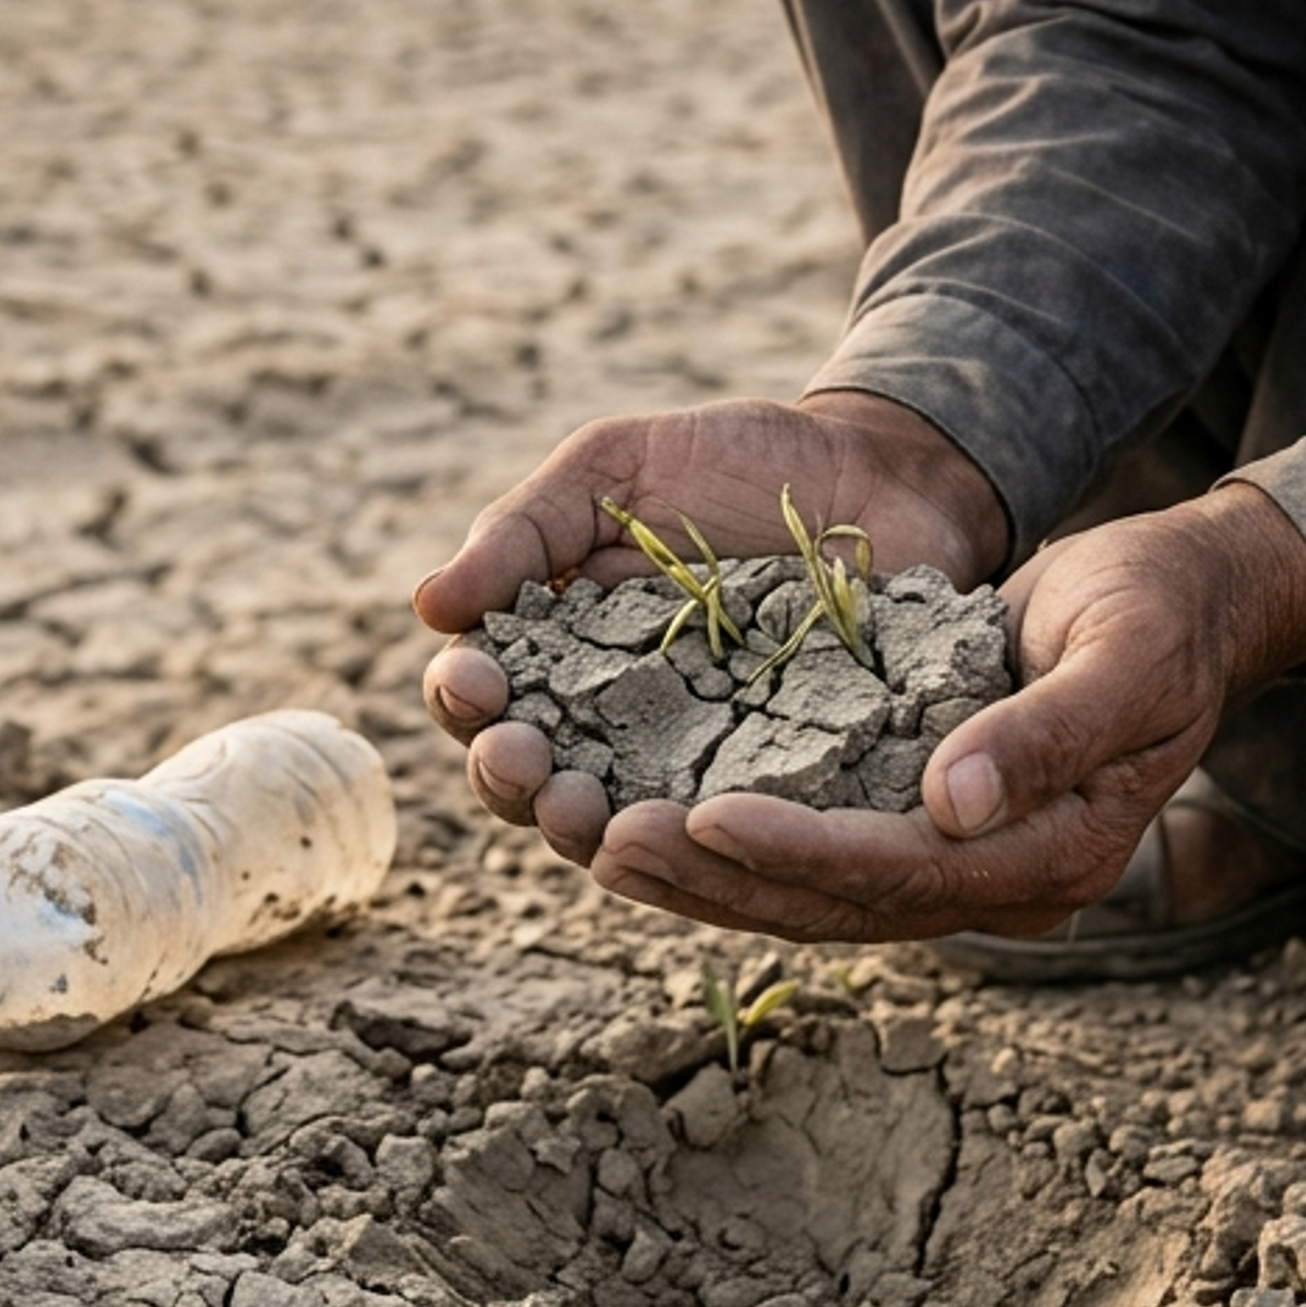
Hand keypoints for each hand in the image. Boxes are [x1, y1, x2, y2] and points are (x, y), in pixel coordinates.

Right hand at [412, 392, 1010, 860]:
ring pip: (616, 827)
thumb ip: (525, 530)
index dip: (462, 699)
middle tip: (521, 760)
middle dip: (510, 779)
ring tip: (583, 809)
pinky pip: (733, 833)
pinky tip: (695, 828)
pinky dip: (704, 841)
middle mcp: (611, 724)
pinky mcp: (778, 788)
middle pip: (532, 782)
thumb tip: (428, 605)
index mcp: (555, 651)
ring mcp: (694, 764)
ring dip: (584, 830)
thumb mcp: (615, 469)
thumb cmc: (732, 464)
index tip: (471, 680)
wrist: (877, 473)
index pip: (481, 697)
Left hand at [576, 483, 1305, 942]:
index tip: (705, 818)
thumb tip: (951, 808)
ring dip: (704, 878)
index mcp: (1053, 855)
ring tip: (598, 842)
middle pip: (837, 903)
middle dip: (718, 879)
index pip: (901, 872)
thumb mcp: (1122, 655)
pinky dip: (732, 844)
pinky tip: (651, 814)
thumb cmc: (1159, 613)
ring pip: (812, 895)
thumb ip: (1045, 733)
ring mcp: (957, 863)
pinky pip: (814, 853)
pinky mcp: (918, 825)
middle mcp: (997, 882)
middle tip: (606, 839)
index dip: (799, 852)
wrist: (1187, 604)